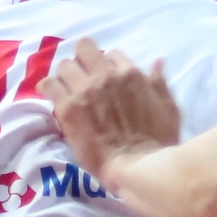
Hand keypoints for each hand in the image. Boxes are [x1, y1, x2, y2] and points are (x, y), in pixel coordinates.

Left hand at [47, 41, 178, 182]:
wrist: (137, 167)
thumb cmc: (158, 141)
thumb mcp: (168, 109)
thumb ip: (159, 83)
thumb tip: (157, 62)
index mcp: (130, 74)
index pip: (111, 54)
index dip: (106, 66)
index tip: (104, 79)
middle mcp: (105, 76)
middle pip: (83, 49)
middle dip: (82, 61)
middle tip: (81, 79)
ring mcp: (84, 91)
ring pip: (64, 65)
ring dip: (65, 76)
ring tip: (66, 90)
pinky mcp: (67, 108)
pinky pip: (49, 85)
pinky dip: (49, 88)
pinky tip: (53, 97)